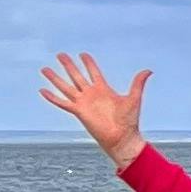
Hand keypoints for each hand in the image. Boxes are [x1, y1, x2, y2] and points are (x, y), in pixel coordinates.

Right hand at [39, 51, 151, 168]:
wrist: (122, 137)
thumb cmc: (129, 120)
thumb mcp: (134, 98)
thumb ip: (138, 83)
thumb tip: (148, 71)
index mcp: (103, 89)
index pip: (94, 72)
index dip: (88, 63)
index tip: (83, 54)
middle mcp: (91, 94)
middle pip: (76, 76)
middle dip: (69, 65)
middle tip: (60, 54)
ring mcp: (83, 102)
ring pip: (66, 86)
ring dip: (55, 78)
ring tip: (45, 69)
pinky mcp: (78, 111)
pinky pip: (62, 103)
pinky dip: (52, 97)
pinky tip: (42, 90)